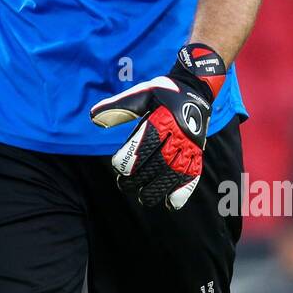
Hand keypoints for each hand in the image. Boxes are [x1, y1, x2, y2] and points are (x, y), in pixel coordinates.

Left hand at [89, 44, 226, 209]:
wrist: (194, 88)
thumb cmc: (162, 93)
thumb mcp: (141, 93)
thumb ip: (118, 106)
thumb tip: (93, 118)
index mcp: (164, 117)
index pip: (147, 140)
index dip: (132, 156)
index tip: (118, 167)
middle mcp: (180, 133)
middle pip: (160, 160)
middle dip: (141, 176)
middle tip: (123, 185)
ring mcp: (191, 144)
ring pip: (175, 171)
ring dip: (159, 187)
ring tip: (143, 198)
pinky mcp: (198, 152)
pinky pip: (193, 173)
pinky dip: (183, 190)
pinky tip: (171, 204)